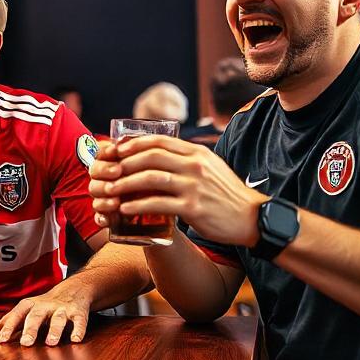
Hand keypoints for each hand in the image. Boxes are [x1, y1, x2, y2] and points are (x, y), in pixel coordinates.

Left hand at [0, 281, 94, 345]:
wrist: (75, 288)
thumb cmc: (46, 304)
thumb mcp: (28, 309)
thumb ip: (10, 320)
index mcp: (31, 305)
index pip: (18, 314)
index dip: (8, 327)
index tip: (1, 341)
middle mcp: (46, 305)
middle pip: (37, 316)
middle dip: (31, 329)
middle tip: (26, 343)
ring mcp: (63, 308)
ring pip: (58, 318)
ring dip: (55, 330)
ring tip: (51, 343)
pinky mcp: (79, 312)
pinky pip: (80, 320)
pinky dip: (78, 330)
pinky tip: (75, 340)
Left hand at [90, 135, 266, 247]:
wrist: (252, 217)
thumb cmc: (226, 194)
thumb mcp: (210, 167)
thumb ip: (188, 159)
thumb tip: (160, 155)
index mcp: (197, 153)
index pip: (159, 141)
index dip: (133, 144)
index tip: (116, 150)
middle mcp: (195, 165)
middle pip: (151, 156)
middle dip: (124, 161)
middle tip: (108, 170)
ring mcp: (194, 186)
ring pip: (151, 178)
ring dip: (126, 183)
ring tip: (110, 189)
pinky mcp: (193, 208)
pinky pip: (158, 203)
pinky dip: (138, 205)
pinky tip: (125, 209)